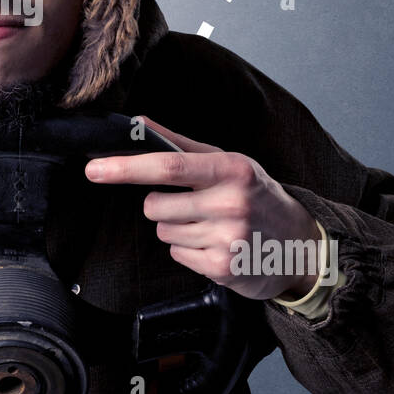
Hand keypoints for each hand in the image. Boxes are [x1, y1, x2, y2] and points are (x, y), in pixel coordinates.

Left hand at [84, 115, 322, 300]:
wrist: (299, 243)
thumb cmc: (255, 194)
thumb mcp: (227, 161)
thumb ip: (179, 144)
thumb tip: (137, 124)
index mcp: (231, 169)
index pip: (168, 166)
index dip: (126, 168)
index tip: (94, 169)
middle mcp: (231, 203)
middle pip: (155, 206)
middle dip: (163, 206)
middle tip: (194, 205)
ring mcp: (228, 238)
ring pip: (163, 232)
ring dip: (177, 228)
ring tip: (210, 225)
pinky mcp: (222, 269)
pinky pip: (176, 255)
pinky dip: (189, 250)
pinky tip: (214, 244)